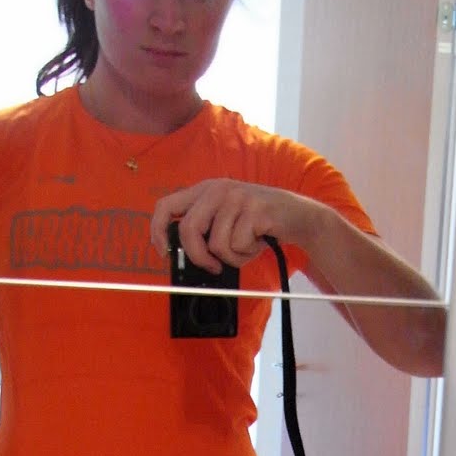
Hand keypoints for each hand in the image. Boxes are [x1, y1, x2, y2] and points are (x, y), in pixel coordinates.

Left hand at [151, 179, 321, 274]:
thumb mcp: (225, 221)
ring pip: (217, 243)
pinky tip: (258, 241)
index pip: (166, 205)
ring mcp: (237, 197)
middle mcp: (218, 189)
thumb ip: (203, 231)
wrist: (297, 216)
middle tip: (213, 266)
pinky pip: (239, 245)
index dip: (158, 231)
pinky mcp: (255, 209)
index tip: (164, 252)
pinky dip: (248, 254)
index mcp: (205, 190)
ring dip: (233, 256)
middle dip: (198, 256)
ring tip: (247, 245)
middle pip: (188, 229)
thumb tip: (179, 256)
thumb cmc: (257, 224)